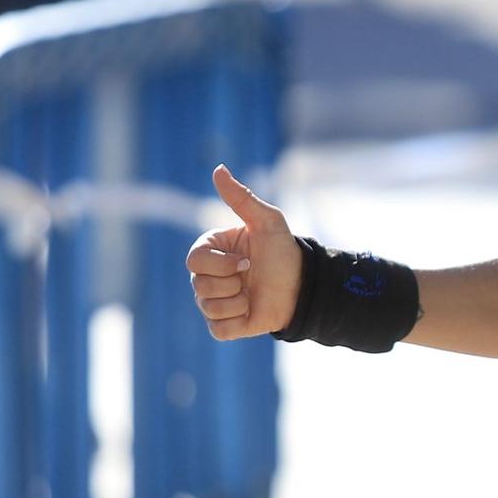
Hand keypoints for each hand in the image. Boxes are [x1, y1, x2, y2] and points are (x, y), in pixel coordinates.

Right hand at [187, 164, 301, 339]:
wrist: (303, 286)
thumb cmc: (283, 251)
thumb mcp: (266, 221)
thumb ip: (240, 197)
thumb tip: (218, 168)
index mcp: (211, 252)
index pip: (194, 260)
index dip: (222, 264)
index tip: (247, 260)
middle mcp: (207, 277)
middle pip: (199, 285)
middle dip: (232, 281)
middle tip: (251, 276)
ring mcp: (214, 302)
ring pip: (209, 307)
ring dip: (239, 301)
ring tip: (253, 294)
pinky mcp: (224, 326)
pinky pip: (218, 329)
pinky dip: (238, 321)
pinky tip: (251, 310)